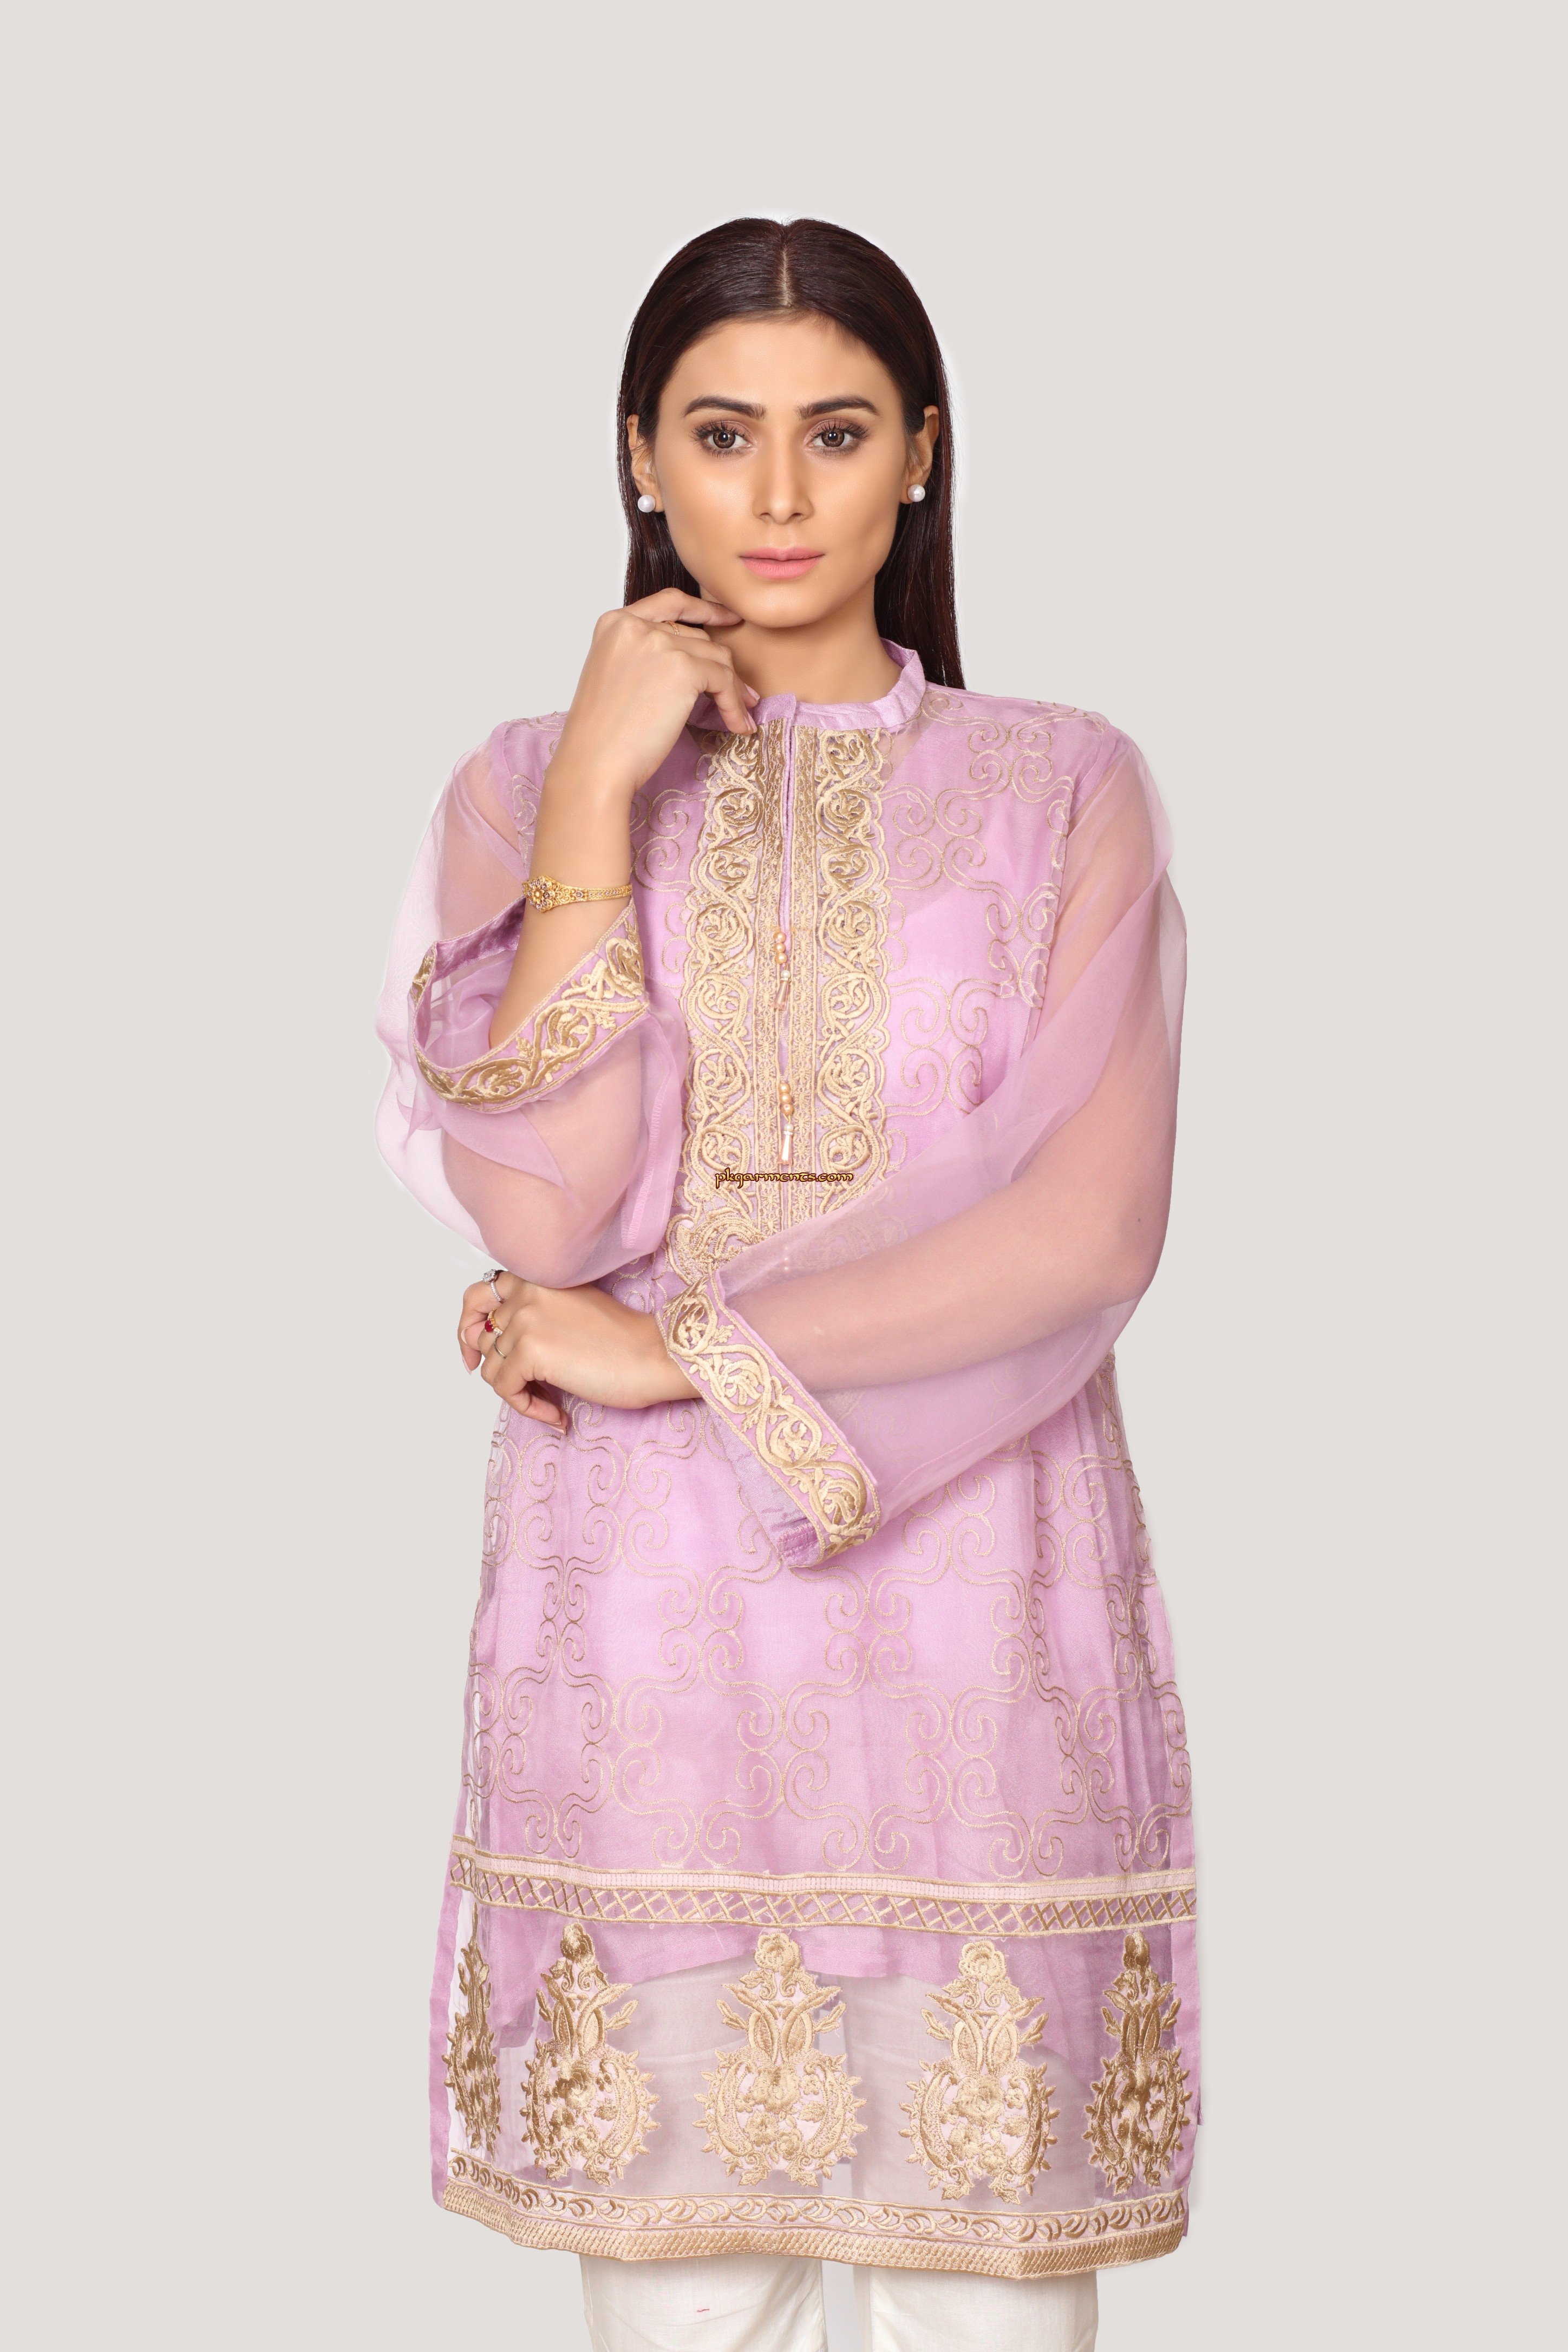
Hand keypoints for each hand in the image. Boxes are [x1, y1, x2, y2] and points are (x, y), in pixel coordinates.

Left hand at [458, 1272, 698, 1427]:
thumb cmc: (623, 1340)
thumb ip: (533, 1314)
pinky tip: (556, 1414)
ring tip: (549, 1401)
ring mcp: (525, 1320)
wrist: (654, 1355)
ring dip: (516, 1391)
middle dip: (491, 1364)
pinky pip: (504, 1389)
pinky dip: (527, 1407)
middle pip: (479, 1335)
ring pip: (490, 1367)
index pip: (478, 1294)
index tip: (472, 1351)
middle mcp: (526, 1292)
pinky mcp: (530, 1351)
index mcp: (537, 1277)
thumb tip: (494, 1344)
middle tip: (511, 1385)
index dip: (468, 1324)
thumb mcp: (570, 1310)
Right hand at [548, 588, 758, 801]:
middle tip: (741, 695)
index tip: (729, 618)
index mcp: (615, 623)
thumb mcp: (617, 677)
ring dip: (733, 690)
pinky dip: (734, 705)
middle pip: (698, 638)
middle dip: (722, 668)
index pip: (670, 603)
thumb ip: (646, 656)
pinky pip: (724, 681)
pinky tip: (737, 725)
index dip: (705, 609)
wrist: (594, 764)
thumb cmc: (602, 735)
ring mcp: (659, 644)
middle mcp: (636, 625)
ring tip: (740, 716)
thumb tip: (697, 661)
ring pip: (716, 658)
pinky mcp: (683, 668)